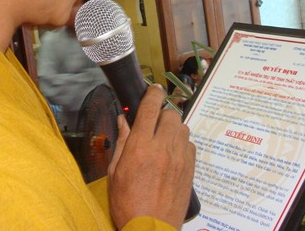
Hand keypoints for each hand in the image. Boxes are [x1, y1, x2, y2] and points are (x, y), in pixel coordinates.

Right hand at [108, 85, 195, 229]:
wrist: (151, 229)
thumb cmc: (127, 203)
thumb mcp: (115, 172)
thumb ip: (122, 142)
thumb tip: (125, 120)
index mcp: (140, 147)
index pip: (150, 108)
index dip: (152, 93)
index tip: (153, 89)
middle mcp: (163, 148)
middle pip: (170, 114)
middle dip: (162, 114)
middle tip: (153, 124)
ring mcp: (180, 158)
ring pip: (182, 127)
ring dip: (172, 128)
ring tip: (162, 140)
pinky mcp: (190, 169)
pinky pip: (190, 144)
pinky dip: (181, 143)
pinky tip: (172, 154)